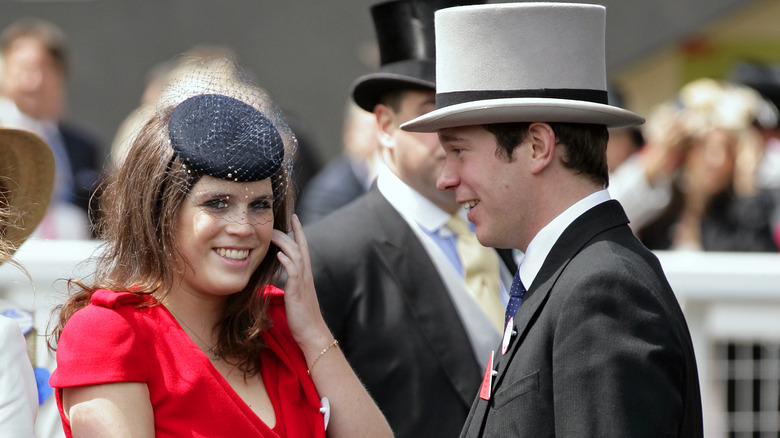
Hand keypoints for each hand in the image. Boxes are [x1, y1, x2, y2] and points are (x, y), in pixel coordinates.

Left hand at [270, 214, 330, 352]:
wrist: (312, 332)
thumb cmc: (302, 317)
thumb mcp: (296, 295)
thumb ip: (291, 283)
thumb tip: (283, 277)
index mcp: (305, 275)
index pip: (303, 248)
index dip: (299, 232)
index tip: (293, 218)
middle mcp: (306, 275)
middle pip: (300, 247)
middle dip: (291, 232)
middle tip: (280, 221)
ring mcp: (303, 283)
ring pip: (297, 256)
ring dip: (286, 244)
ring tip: (274, 235)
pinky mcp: (298, 292)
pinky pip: (294, 273)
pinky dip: (287, 262)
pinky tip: (279, 255)